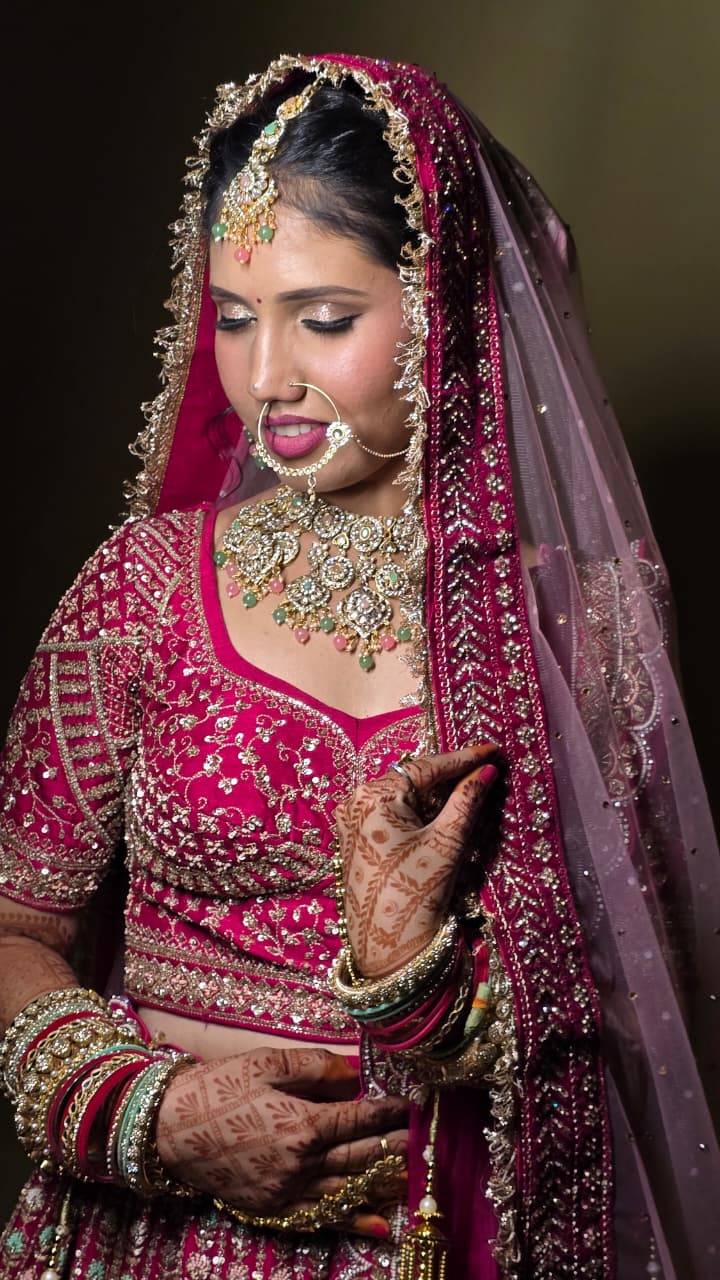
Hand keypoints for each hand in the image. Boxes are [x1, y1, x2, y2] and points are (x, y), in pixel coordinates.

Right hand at [155, 1045, 408, 1236]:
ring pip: (349, 1190)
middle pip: (362, 1156)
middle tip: (425, 1140)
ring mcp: (288, 1192)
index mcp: (302, 1122)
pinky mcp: (274, 1210)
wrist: (171, 1129)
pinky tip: (380, 1226)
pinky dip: (353, 1222)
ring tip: (415, 1177)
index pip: (362, 1117)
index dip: (392, 1109)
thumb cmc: (219, 1087)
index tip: (415, 1103)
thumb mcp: (267, 1062)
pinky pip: (322, 1219)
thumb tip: (355, 1072)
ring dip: (385, 1185)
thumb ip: (316, 1067)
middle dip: (396, 1146)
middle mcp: (301, 1163)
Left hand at [335, 745, 498, 976]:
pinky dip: (420, 808)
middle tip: (486, 766)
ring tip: (471, 784)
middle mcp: (356, 801)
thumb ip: (466, 801)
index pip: (426, 766)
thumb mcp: (446, 843)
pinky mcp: (356, 838)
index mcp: (374, 796)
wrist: (386, 948)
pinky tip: (444, 808)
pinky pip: (393, 811)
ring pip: (404, 794)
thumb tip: (486, 771)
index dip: (462, 758)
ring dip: (436, 791)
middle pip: (413, 777)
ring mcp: (352, 820)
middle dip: (450, 773)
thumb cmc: (415, 893)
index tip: (492, 749)